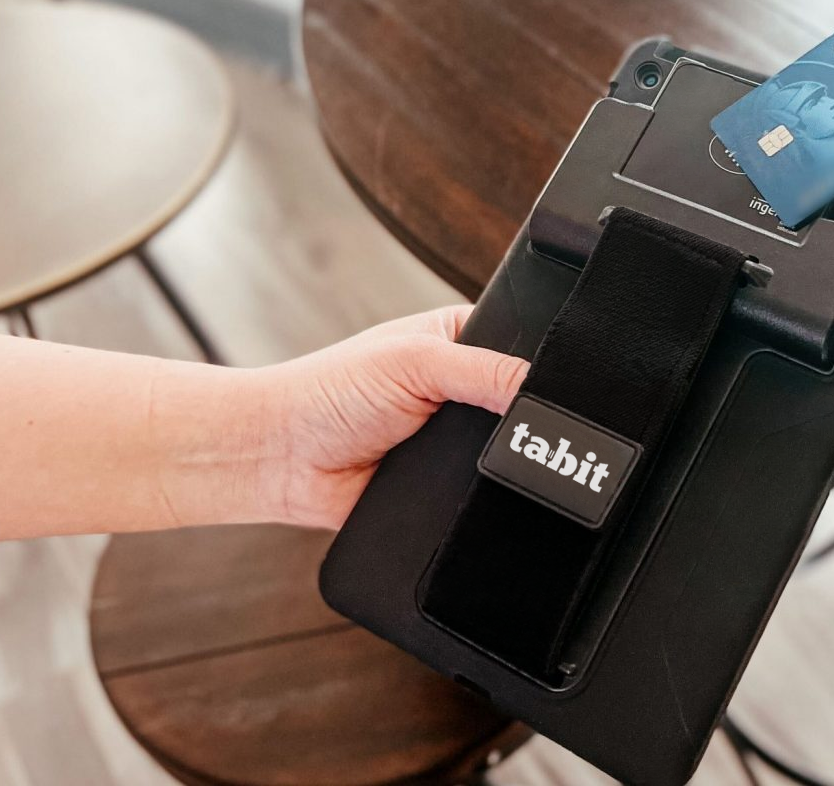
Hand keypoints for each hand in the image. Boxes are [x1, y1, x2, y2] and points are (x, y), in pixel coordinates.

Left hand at [254, 305, 527, 528]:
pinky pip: (484, 493)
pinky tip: (471, 487)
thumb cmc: (329, 392)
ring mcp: (458, 439)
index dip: (540, 363)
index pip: (524, 344)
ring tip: (474, 453)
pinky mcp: (449, 484)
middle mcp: (464, 387)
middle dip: (519, 416)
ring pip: (508, 452)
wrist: (282, 460)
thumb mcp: (414, 361)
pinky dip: (482, 493)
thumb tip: (540, 389)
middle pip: (522, 403)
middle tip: (505, 421)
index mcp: (461, 340)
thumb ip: (483, 370)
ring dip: (498, 457)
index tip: (551, 383)